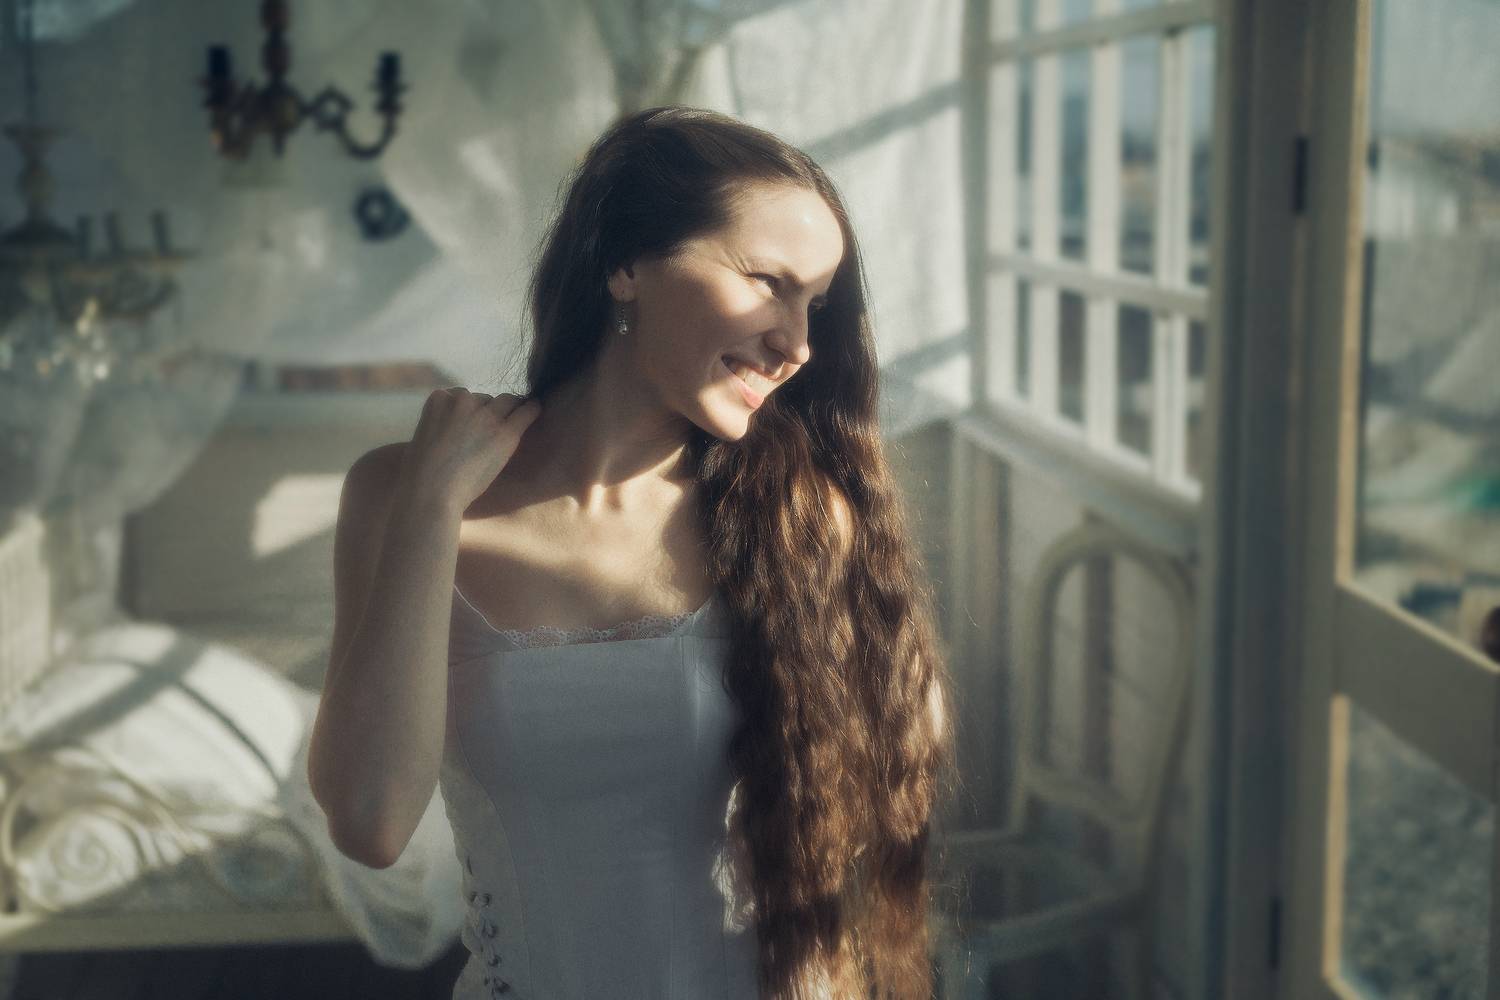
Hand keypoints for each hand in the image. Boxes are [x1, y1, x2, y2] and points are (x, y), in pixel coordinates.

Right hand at [396, 388, 540, 512]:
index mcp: (439, 399)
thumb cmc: (419, 474)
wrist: (432, 491)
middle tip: (488, 432)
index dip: (467, 412)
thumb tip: (452, 430)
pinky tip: (535, 411)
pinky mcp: (505, 432)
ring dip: (509, 411)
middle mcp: (464, 401)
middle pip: (485, 399)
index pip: (460, 396)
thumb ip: (438, 424)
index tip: (468, 426)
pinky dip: (532, 410)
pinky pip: (527, 411)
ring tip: (513, 422)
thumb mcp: (421, 437)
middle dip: (488, 412)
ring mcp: (486, 415)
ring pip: (507, 401)